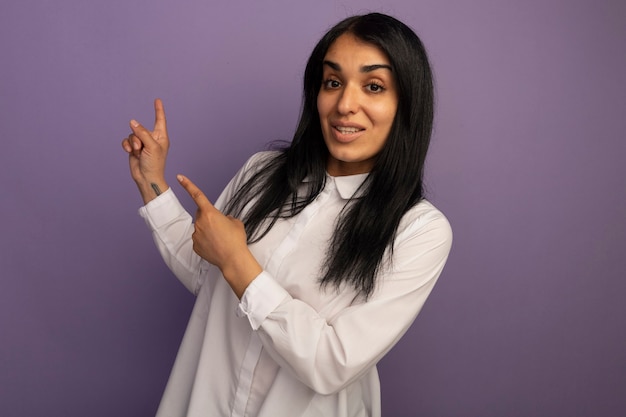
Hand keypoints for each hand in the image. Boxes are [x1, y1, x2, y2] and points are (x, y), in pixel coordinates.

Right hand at [121, 98, 169, 202]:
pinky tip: (129, 152)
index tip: (157, 100)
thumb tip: (132, 122)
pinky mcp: (134, 148)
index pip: (160, 120)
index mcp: (161, 136)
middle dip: (138, 136)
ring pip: (132, 134)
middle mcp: (152, 138)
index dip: (158, 110)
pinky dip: (126, 145)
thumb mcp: (151, 146)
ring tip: (137, 152)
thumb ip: (142, 132)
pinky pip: (126, 140)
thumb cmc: (154, 164)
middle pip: (140, 128)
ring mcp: (142, 143)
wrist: (146, 178)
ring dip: (133, 143)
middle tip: (141, 148)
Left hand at [177, 174, 261, 297]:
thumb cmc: (236, 240)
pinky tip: (215, 246)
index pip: (197, 195)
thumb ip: (226, 217)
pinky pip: (199, 239)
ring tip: (220, 239)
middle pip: (201, 214)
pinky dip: (206, 241)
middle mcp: (200, 222)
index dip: (188, 185)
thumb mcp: (236, 222)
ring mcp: (196, 234)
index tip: (179, 177)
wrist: (233, 259)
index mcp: (210, 213)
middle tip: (221, 227)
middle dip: (208, 217)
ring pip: (200, 228)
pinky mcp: (195, 245)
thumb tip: (224, 219)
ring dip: (208, 230)